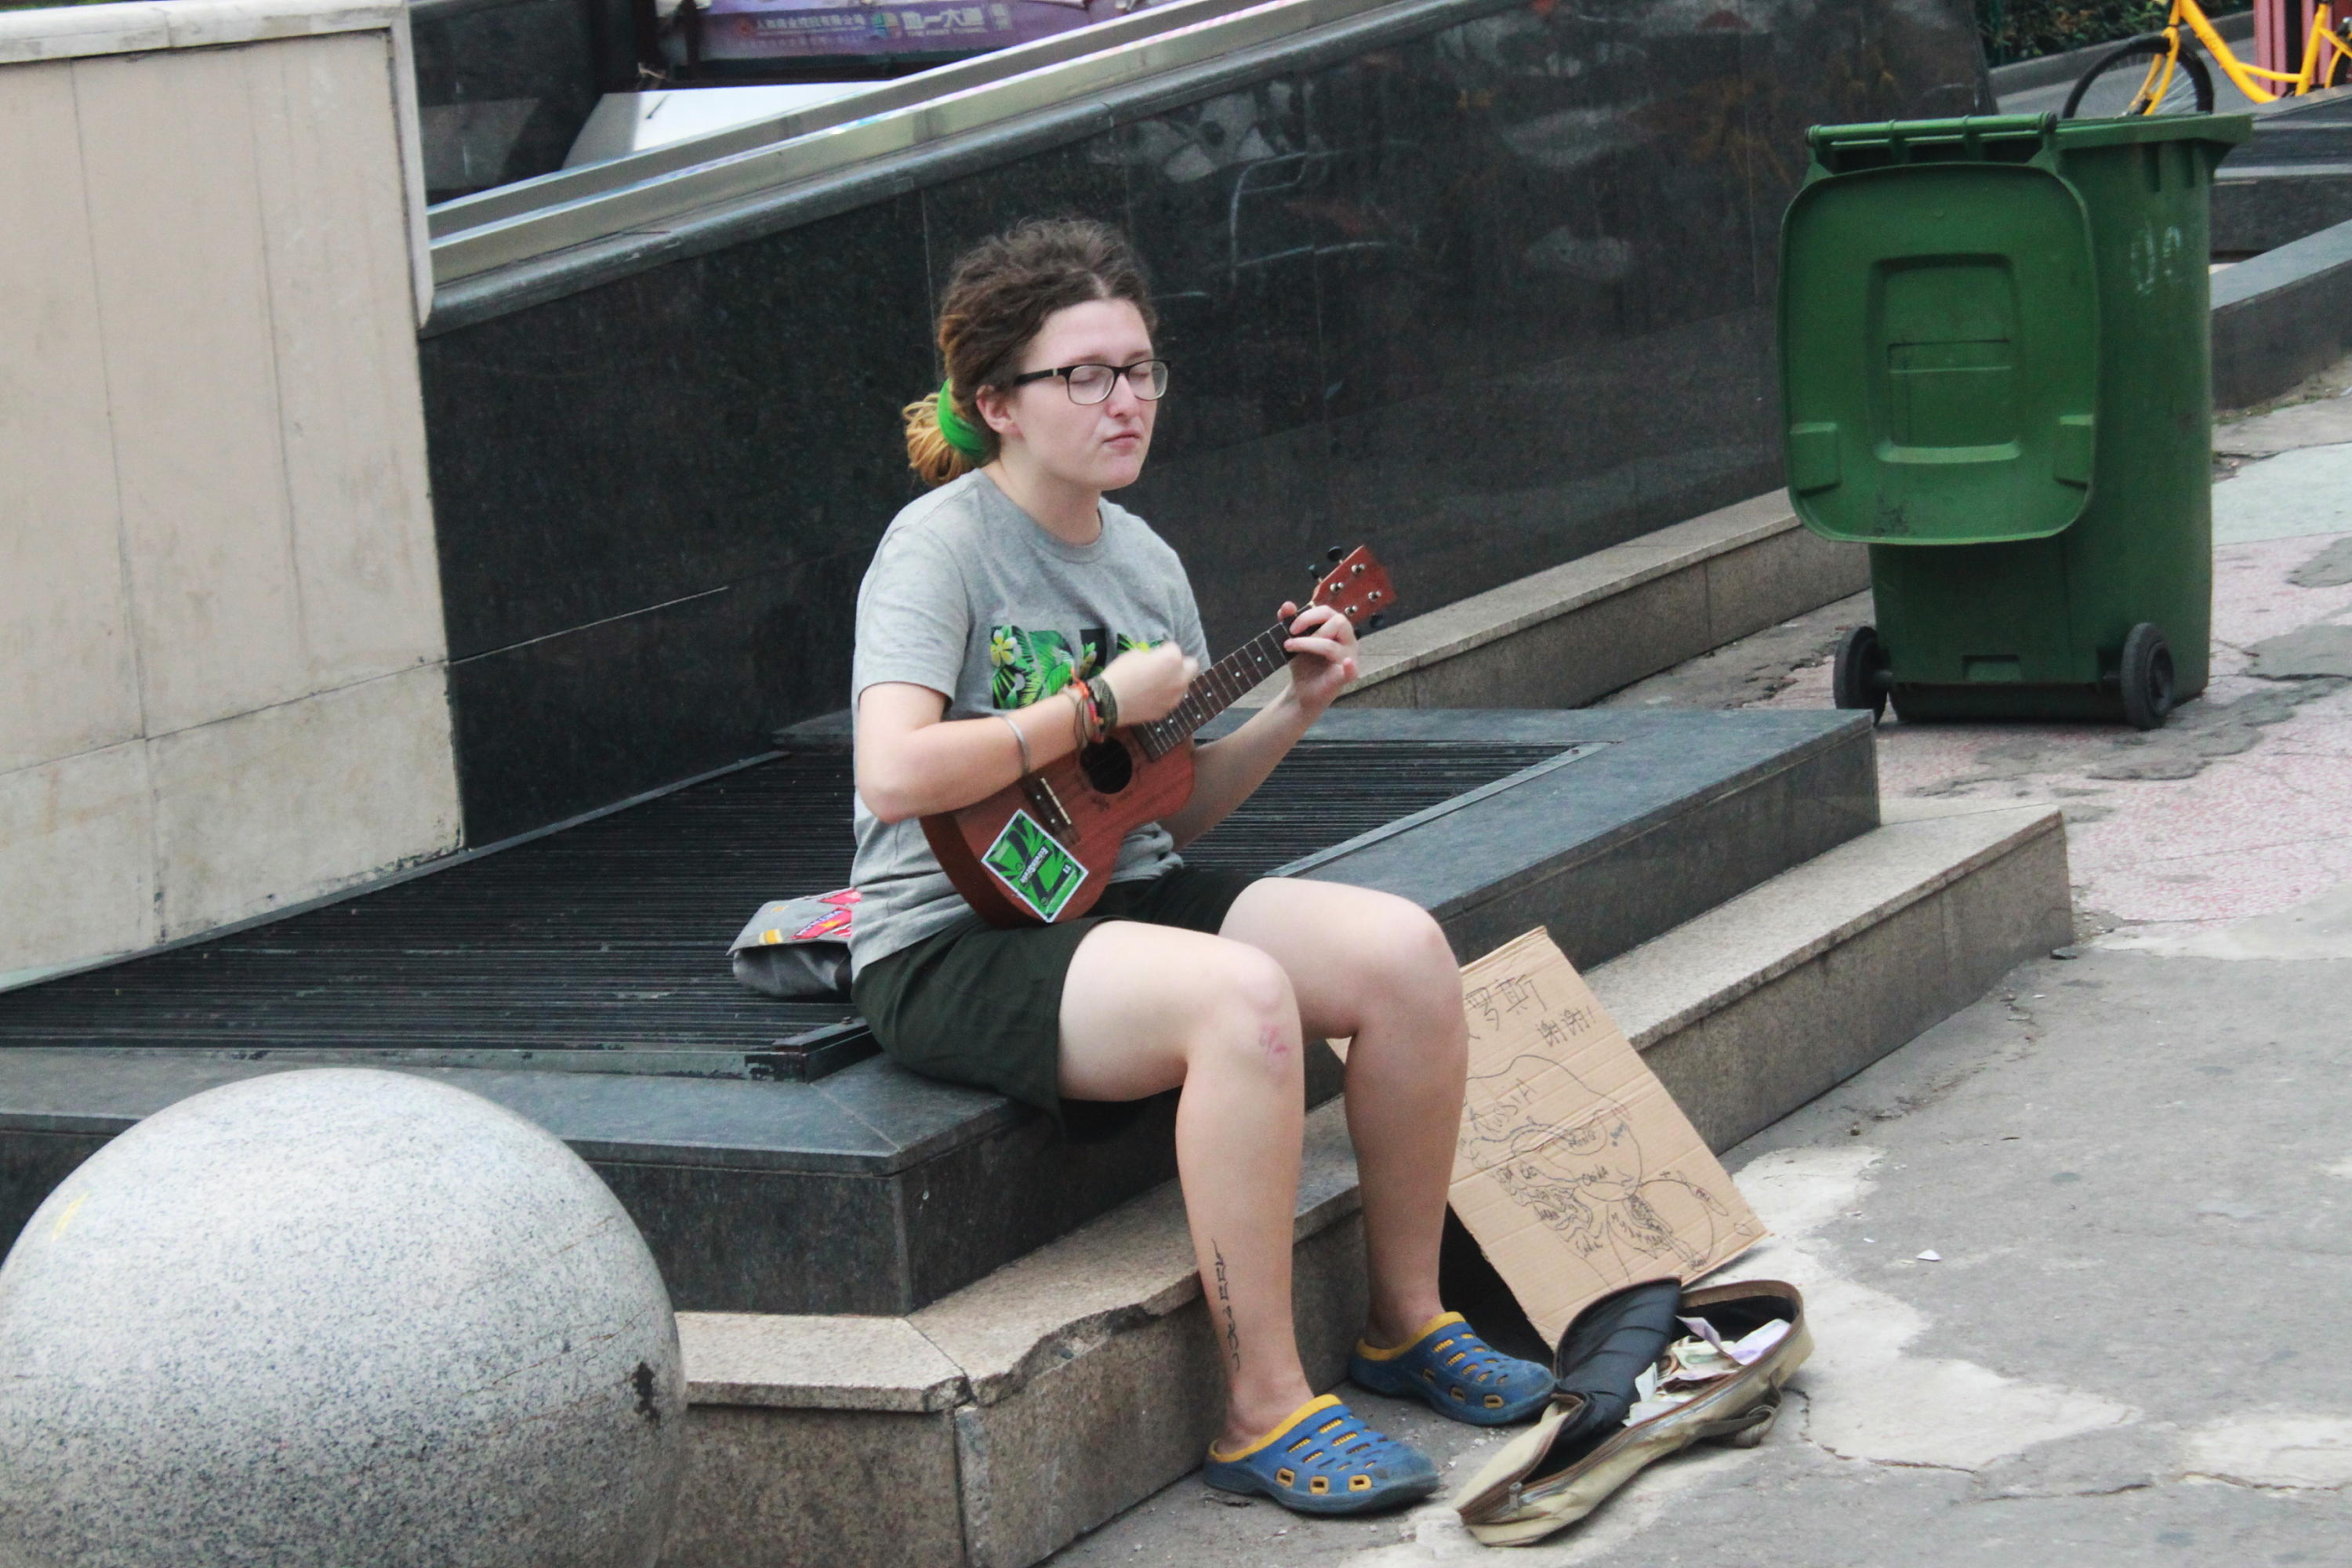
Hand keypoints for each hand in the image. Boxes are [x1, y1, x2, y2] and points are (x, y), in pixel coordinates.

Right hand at [1097, 642, 1197, 724]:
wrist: (1110, 701)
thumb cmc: (1121, 672)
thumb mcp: (1136, 653)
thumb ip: (1153, 655)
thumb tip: (1156, 659)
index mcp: (1172, 660)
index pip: (1174, 648)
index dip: (1163, 649)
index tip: (1155, 652)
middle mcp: (1180, 678)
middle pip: (1191, 666)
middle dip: (1181, 664)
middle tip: (1166, 666)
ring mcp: (1175, 697)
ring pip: (1184, 685)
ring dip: (1175, 681)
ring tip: (1159, 683)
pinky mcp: (1167, 710)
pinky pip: (1172, 699)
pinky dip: (1166, 696)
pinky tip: (1152, 696)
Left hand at [1279, 600, 1357, 716]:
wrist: (1302, 691)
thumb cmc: (1304, 663)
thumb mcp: (1294, 640)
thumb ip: (1290, 622)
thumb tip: (1287, 605)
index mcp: (1338, 629)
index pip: (1328, 612)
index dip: (1309, 615)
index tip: (1291, 627)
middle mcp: (1348, 641)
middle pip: (1339, 622)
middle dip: (1311, 626)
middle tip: (1291, 637)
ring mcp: (1349, 658)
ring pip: (1332, 645)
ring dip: (1307, 644)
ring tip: (1290, 648)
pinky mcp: (1346, 677)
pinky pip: (1351, 670)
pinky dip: (1350, 667)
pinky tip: (1346, 663)